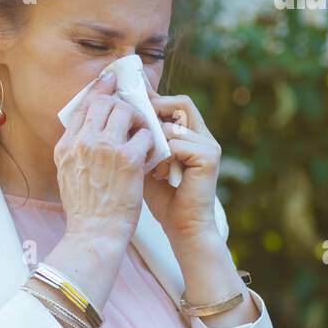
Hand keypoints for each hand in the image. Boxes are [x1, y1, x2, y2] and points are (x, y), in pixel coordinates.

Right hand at [54, 70, 156, 248]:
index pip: (83, 106)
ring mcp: (105, 149)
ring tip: (143, 136)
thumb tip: (86, 128)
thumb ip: (75, 148)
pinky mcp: (128, 159)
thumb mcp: (67, 174)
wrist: (93, 233)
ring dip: (139, 120)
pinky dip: (151, 142)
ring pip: (126, 111)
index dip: (99, 90)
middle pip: (105, 103)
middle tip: (133, 117)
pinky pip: (146, 134)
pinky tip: (150, 155)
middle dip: (122, 105)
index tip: (110, 80)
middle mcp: (83, 142)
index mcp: (66, 146)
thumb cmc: (85, 209)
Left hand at [141, 89, 221, 242]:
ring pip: (173, 125)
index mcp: (190, 133)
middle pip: (180, 103)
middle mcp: (203, 135)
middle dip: (155, 112)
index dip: (153, 99)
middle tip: (137, 129)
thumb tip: (117, 114)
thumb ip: (138, 139)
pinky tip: (160, 175)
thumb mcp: (145, 161)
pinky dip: (163, 157)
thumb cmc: (162, 197)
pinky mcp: (209, 157)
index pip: (174, 102)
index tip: (130, 99)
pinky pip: (178, 143)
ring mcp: (209, 144)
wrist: (182, 228)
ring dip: (155, 143)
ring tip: (151, 165)